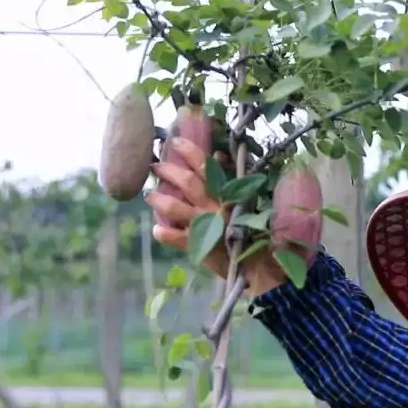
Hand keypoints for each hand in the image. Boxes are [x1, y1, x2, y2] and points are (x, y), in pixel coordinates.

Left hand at [146, 136, 286, 294]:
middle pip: (187, 182)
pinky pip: (173, 237)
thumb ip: (231, 180)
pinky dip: (163, 233)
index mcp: (228, 194)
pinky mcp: (197, 247)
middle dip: (168, 171)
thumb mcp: (246, 202)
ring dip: (159, 199)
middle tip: (154, 166)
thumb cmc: (253, 232)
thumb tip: (217, 155)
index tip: (175, 141)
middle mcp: (214, 207)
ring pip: (174, 208)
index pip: (206, 167)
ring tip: (149, 194)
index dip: (190, 152)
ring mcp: (205, 226)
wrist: (258, 266)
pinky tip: (158, 230)